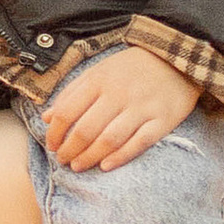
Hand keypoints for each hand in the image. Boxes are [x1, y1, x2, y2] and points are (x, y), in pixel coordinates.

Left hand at [42, 44, 199, 172]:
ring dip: (89, 157)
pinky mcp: (163, 120)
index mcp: (99, 80)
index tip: (51, 145)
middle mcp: (119, 94)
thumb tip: (47, 117)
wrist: (177, 56)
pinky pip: (139, 143)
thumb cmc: (132, 67)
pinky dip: (120, 157)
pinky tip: (105, 166)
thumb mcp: (98, 71)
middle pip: (86, 130)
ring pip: (109, 139)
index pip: (68, 111)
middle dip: (69, 150)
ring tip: (78, 166)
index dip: (54, 133)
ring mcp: (142, 108)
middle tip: (63, 160)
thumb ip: (72, 92)